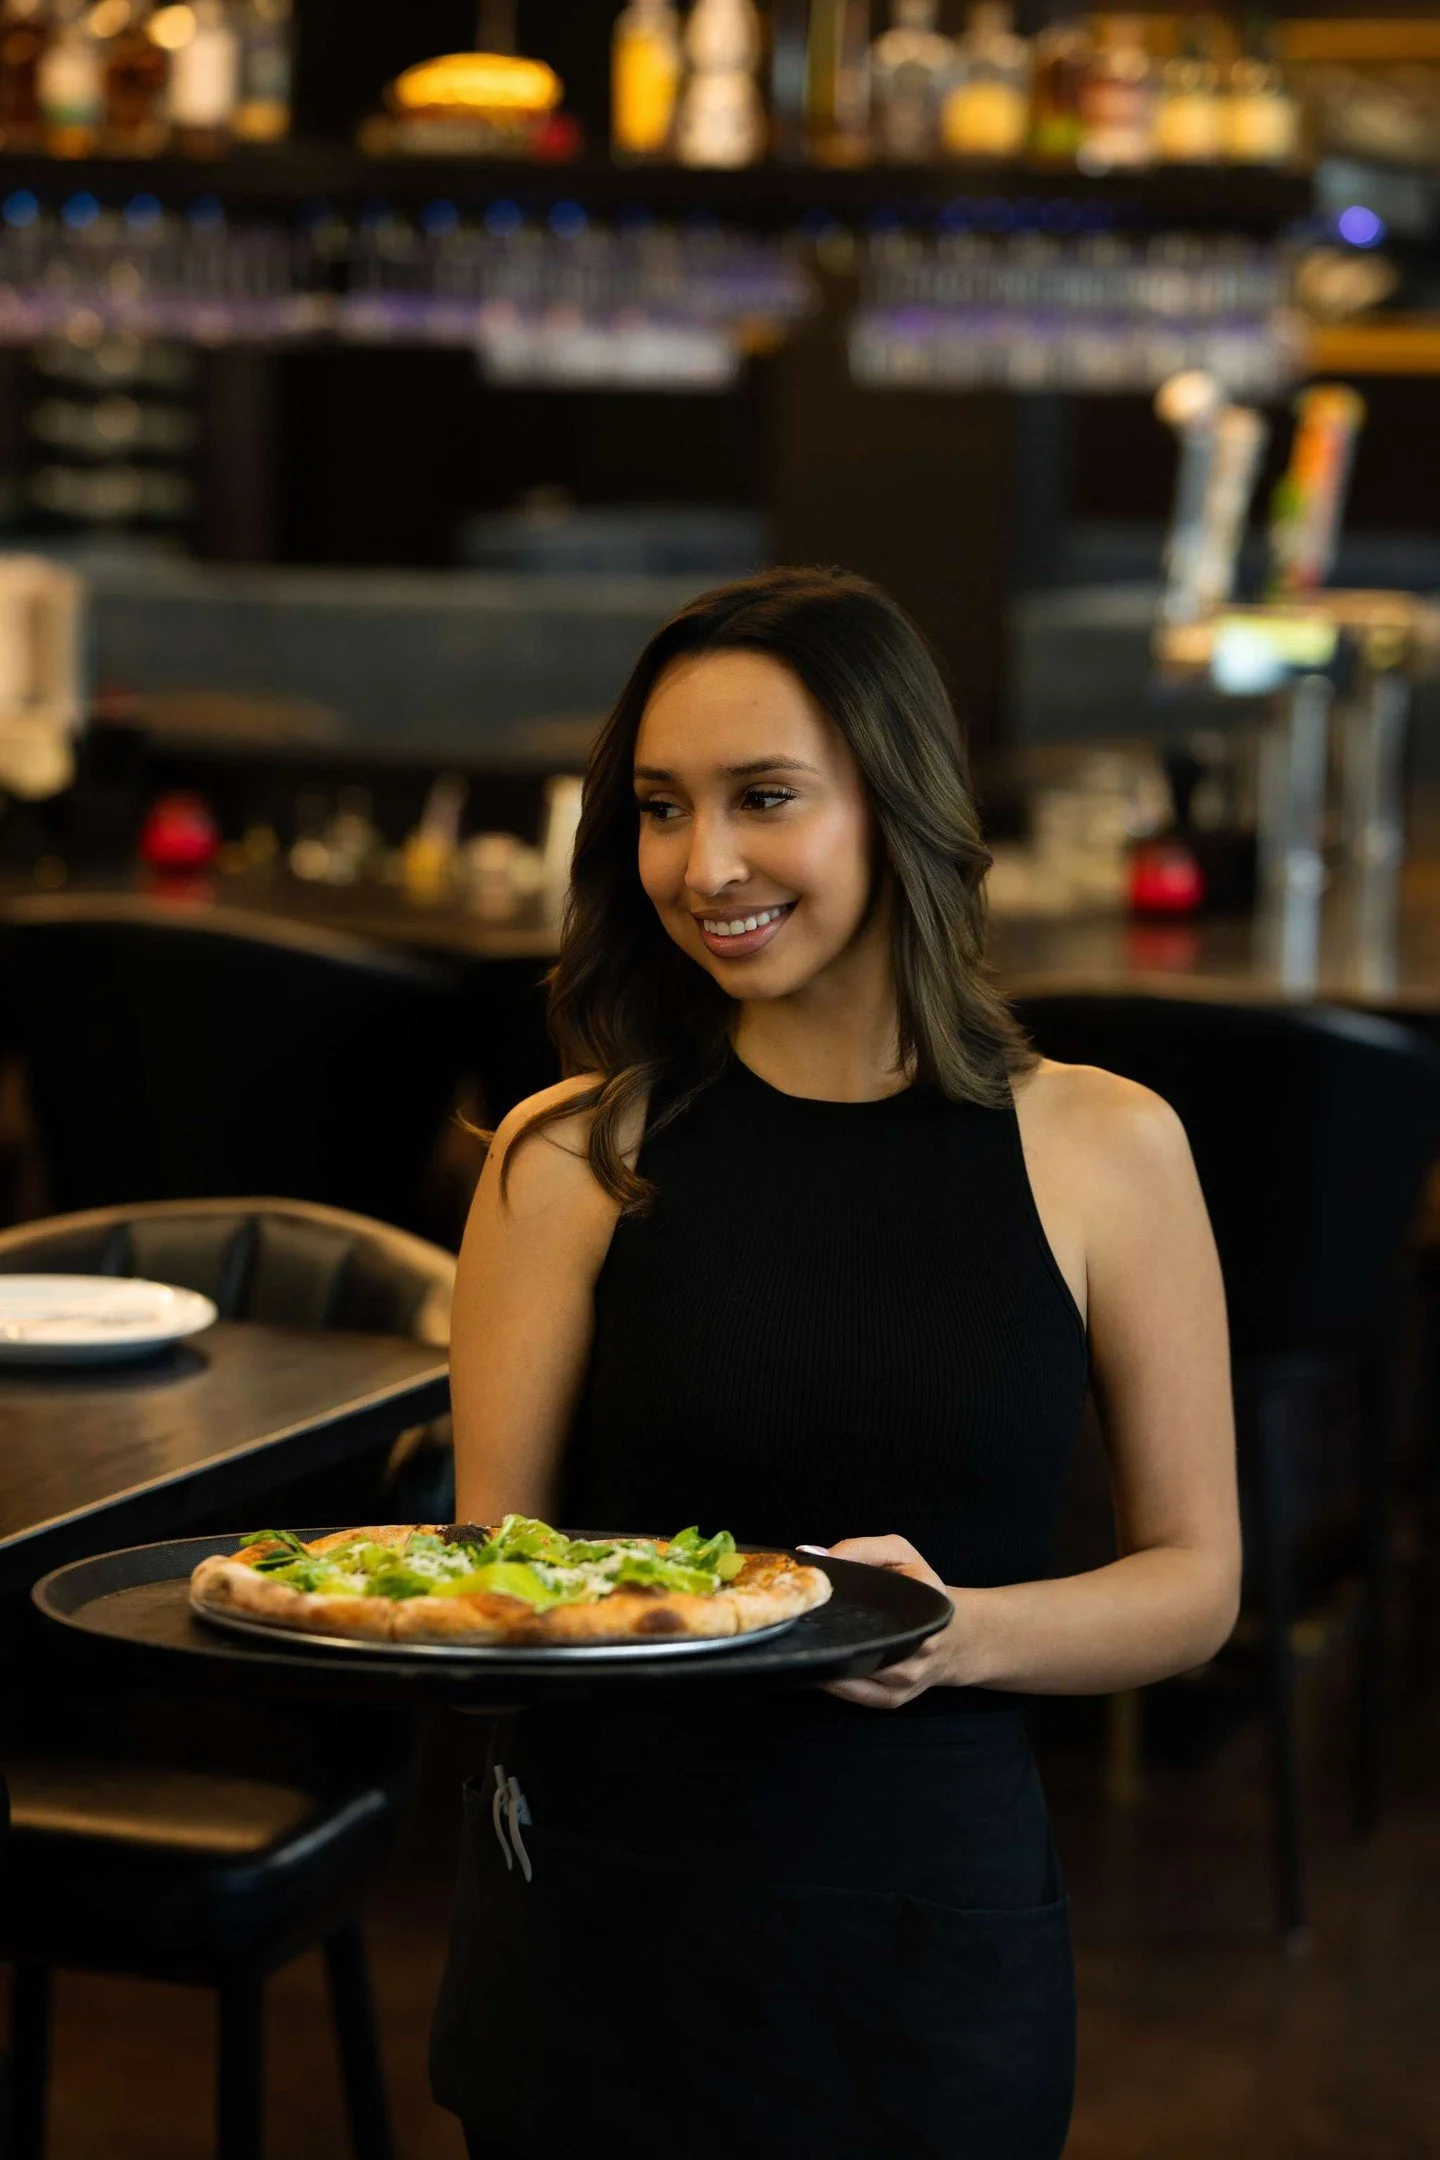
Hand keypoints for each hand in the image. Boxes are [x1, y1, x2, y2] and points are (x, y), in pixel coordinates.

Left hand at [801, 1535, 958, 1709]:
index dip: (839, 1605)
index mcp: (925, 1602)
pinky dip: (835, 1686)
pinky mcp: (896, 1698)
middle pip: (862, 1647)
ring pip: (856, 1675)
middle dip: (827, 1639)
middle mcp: (921, 1644)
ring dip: (827, 1662)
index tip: (812, 1600)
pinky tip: (820, 1669)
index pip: (876, 1607)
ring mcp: (909, 1676)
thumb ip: (859, 1549)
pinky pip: (859, 1696)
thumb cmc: (919, 1589)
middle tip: (798, 1625)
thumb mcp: (898, 1554)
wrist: (952, 1633)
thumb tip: (813, 1555)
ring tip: (804, 1645)